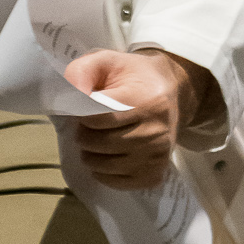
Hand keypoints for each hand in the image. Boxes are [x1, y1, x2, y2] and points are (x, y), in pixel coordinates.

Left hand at [64, 49, 216, 191]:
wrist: (172, 92)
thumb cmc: (134, 75)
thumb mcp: (107, 60)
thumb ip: (82, 71)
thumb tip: (71, 96)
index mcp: (146, 101)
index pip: (98, 118)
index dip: (82, 114)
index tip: (86, 108)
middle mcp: (156, 131)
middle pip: (100, 143)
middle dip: (84, 134)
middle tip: (89, 125)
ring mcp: (157, 156)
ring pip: (105, 166)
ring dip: (91, 155)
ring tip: (96, 140)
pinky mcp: (155, 174)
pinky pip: (117, 182)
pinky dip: (104, 173)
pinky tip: (107, 157)